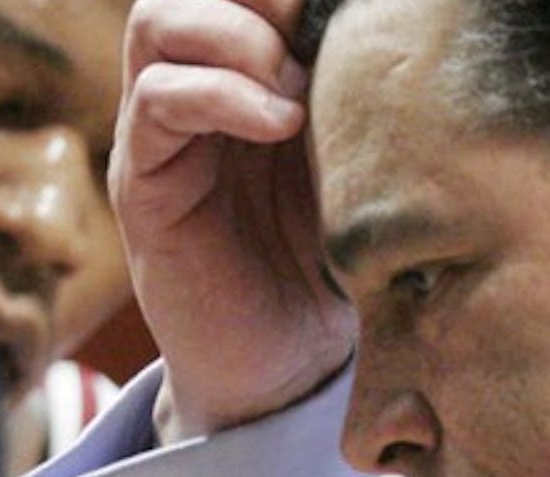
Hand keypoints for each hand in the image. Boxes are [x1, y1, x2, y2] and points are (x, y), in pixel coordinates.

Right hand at [111, 0, 353, 439]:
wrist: (296, 367)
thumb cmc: (340, 265)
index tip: (346, 5)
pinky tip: (282, 121)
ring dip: (237, 36)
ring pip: (160, 24)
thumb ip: (358, 99)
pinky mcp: (146, 185)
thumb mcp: (360, 166)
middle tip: (316, 31)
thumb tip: (403, 28)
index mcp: (253, 78)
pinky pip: (156, 102)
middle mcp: (200, 93)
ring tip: (299, 89)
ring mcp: (163, 135)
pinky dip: (220, 93)